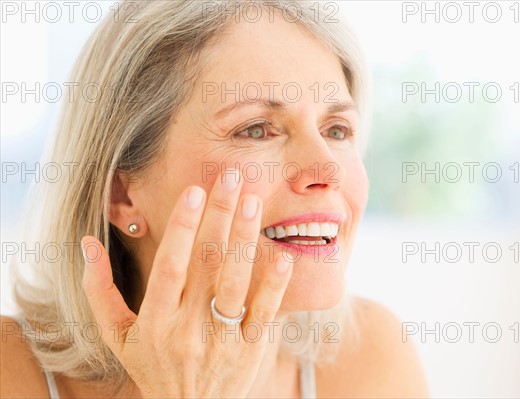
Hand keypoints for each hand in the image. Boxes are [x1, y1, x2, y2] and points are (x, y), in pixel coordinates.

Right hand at [81, 169, 293, 397]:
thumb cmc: (152, 366)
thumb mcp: (117, 335)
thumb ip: (99, 290)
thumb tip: (87, 242)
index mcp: (156, 321)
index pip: (170, 266)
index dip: (181, 227)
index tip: (193, 190)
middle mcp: (189, 328)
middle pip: (206, 264)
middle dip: (219, 216)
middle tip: (232, 177)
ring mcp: (223, 340)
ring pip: (236, 283)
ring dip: (245, 240)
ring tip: (254, 202)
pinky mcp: (251, 351)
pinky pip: (265, 314)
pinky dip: (274, 285)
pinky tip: (283, 255)